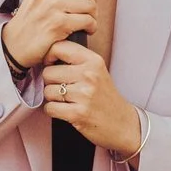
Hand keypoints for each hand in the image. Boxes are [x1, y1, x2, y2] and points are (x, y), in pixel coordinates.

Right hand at [1, 0, 96, 66]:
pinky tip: (83, 29)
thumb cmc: (32, 18)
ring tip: (83, 20)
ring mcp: (53, 4)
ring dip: (92, 15)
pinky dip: (90, 27)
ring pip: (91, 4)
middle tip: (84, 7)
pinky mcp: (59, 23)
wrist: (15, 43)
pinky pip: (89, 21)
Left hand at [42, 40, 142, 155]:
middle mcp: (89, 75)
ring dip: (52, 98)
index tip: (51, 64)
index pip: (59, 47)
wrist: (123, 124)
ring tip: (66, 100)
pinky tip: (64, 110)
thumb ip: (77, 61)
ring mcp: (84, 94)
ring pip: (47, 91)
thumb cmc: (106, 98)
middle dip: (50, 82)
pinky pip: (49, 108)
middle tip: (62, 88)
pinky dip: (53, 111)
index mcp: (93, 61)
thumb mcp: (97, 71)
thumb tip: (46, 55)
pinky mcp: (77, 113)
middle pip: (48, 72)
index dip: (49, 56)